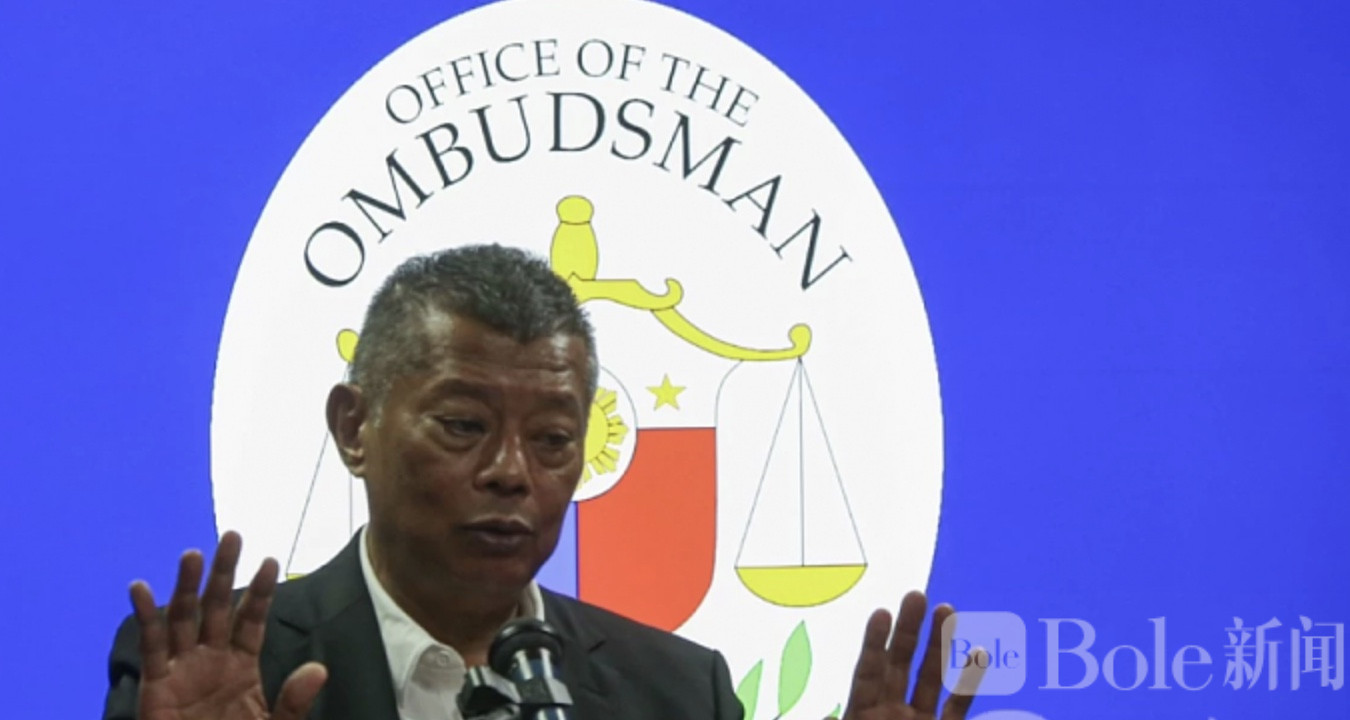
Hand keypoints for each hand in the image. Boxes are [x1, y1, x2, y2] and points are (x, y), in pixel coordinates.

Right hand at [129, 531, 326, 719]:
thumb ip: (294, 701)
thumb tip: (318, 669)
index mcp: (242, 666)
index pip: (252, 620)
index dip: (260, 592)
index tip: (271, 560)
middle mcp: (211, 660)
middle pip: (219, 607)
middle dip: (224, 572)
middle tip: (232, 535)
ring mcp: (183, 669)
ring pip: (184, 618)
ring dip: (187, 586)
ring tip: (193, 553)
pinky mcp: (156, 685)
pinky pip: (151, 647)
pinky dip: (146, 617)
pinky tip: (141, 588)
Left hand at [832, 591, 985, 719]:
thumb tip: (828, 716)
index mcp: (863, 713)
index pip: (869, 672)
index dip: (874, 643)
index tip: (882, 612)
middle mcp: (891, 711)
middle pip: (899, 663)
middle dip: (908, 629)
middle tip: (916, 595)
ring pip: (931, 677)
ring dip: (938, 644)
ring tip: (946, 609)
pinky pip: (957, 706)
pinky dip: (970, 682)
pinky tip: (979, 654)